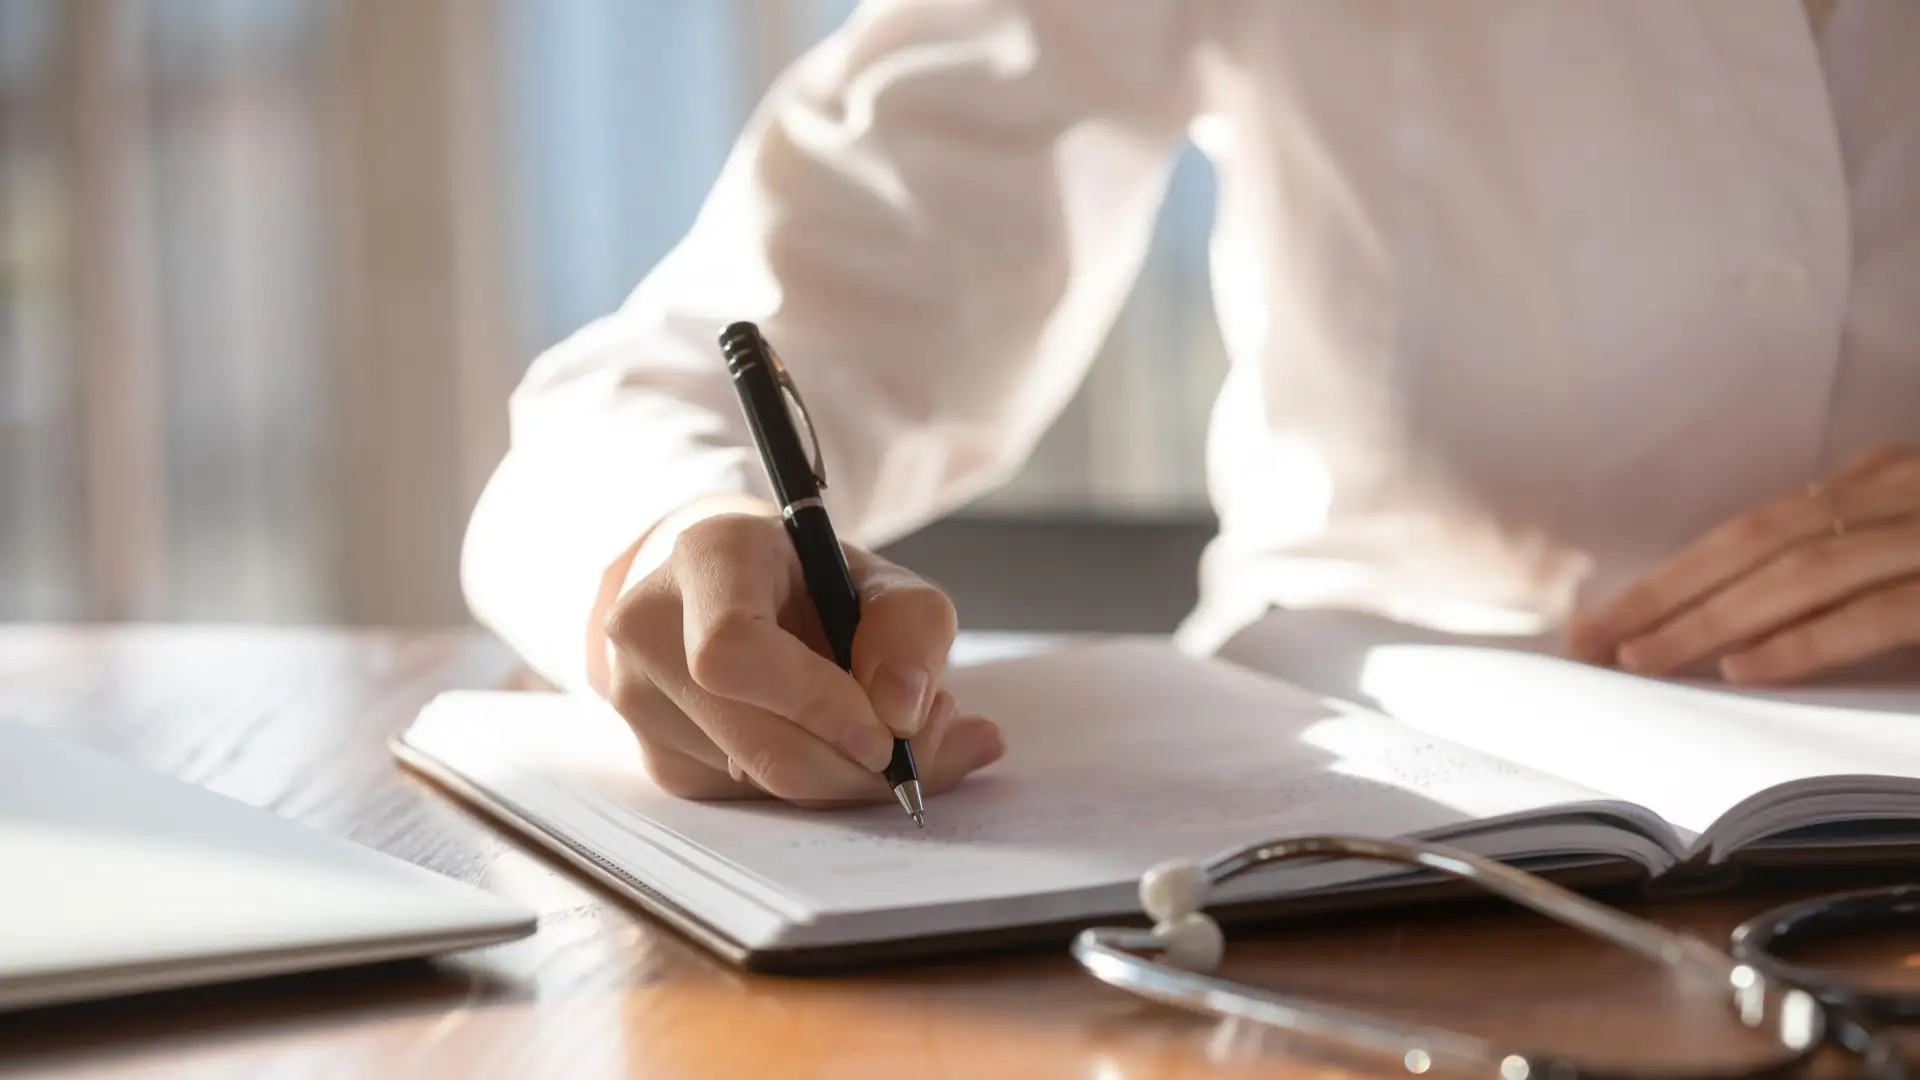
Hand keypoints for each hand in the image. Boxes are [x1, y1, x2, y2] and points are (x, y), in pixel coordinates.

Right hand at [604, 510, 1002, 805]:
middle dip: (847, 766)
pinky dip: (807, 790)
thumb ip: (910, 630)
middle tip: (913, 755)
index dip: (813, 703)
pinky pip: (745, 801)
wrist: (739, 597)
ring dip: (838, 780)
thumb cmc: (811, 584)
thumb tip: (903, 714)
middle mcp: (649, 625)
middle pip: (751, 740)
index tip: (883, 734)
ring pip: (753, 783)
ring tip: (880, 736)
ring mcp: (639, 698)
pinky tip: (831, 750)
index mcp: (707, 557)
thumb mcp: (880, 581)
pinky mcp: (656, 757)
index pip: (732, 649)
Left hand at [1568, 444, 1919, 684]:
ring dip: (1711, 621)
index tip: (1600, 620)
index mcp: (1876, 481)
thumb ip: (1837, 569)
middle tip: (1591, 642)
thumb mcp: (1904, 550)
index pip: (1750, 530)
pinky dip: (1802, 641)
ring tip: (1642, 659)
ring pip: (1801, 575)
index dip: (1669, 576)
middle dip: (1663, 597)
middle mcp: (1898, 494)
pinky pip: (1874, 615)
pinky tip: (1743, 668)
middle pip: (1755, 544)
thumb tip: (1731, 625)